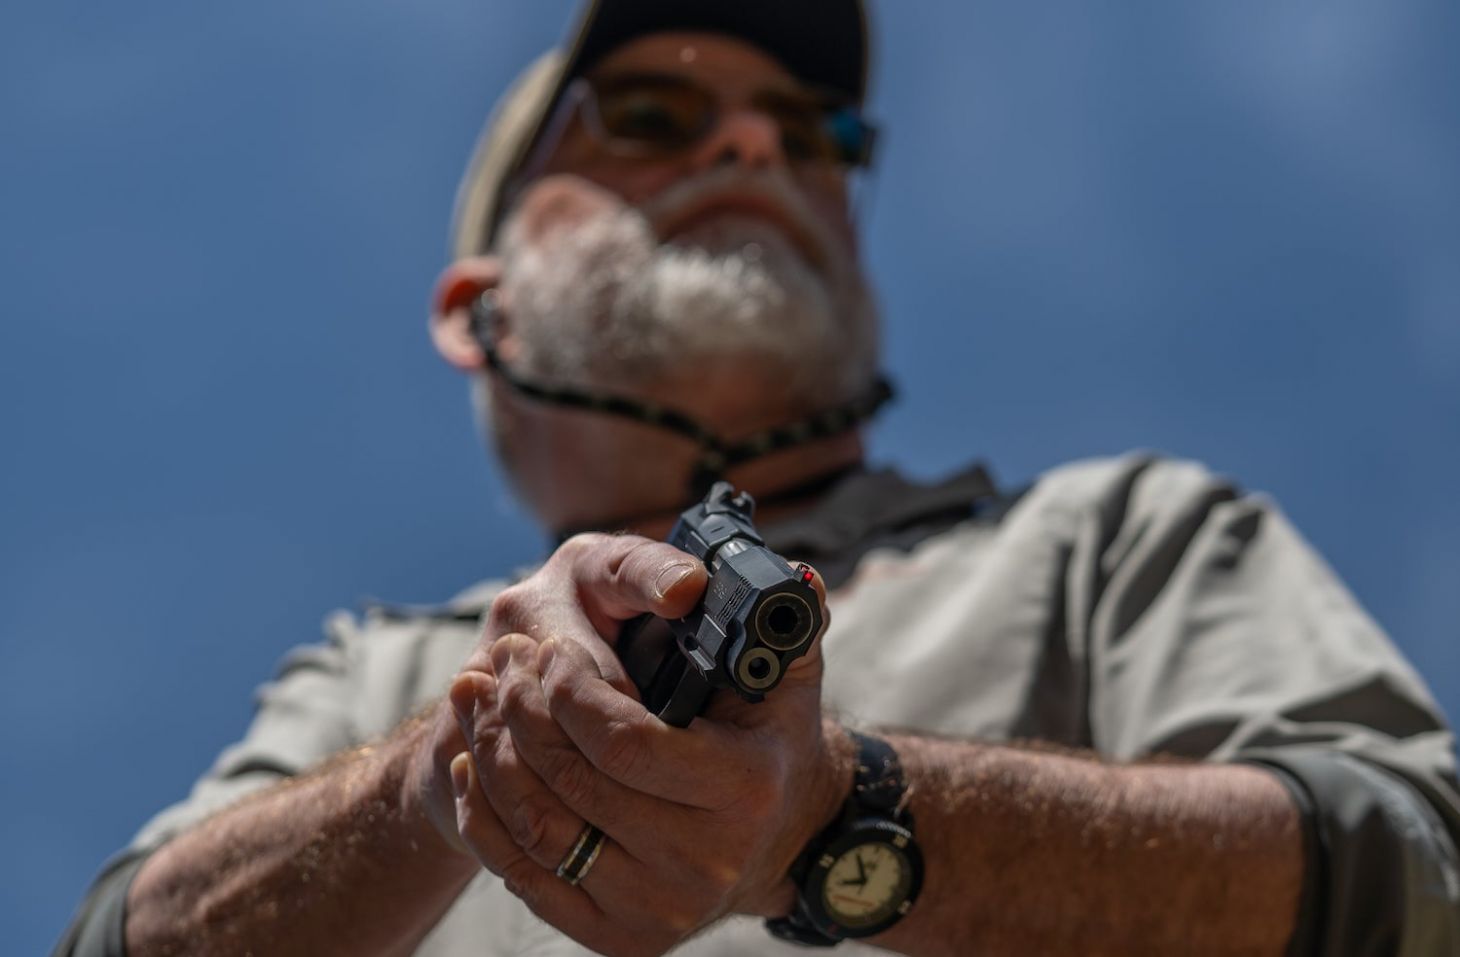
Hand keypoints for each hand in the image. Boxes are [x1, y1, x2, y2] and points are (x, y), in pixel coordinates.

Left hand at [448, 533, 847, 956]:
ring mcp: (659, 908)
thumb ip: (764, 621)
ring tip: (478, 695)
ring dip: (493, 751)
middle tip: (502, 657)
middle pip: (572, 779)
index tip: (546, 647)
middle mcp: (705, 861)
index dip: (569, 689)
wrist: (774, 836)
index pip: (624, 740)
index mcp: (744, 788)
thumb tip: (698, 583)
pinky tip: (473, 758)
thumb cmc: (767, 734)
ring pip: (539, 827)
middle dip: (522, 707)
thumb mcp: (784, 671)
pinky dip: (486, 812)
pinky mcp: (618, 938)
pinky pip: (524, 874)